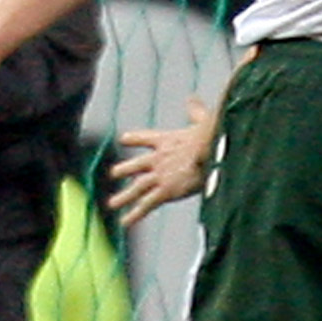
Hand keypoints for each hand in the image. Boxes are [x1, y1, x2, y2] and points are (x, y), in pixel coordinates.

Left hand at [104, 103, 215, 225]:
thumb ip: (196, 111)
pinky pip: (147, 204)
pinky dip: (135, 214)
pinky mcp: (165, 190)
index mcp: (166, 140)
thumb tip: (192, 98)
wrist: (207, 148)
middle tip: (113, 173)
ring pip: (137, 187)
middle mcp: (158, 158)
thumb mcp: (202, 121)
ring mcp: (159, 175)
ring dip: (124, 196)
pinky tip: (124, 222)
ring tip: (112, 203)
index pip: (145, 138)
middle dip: (124, 170)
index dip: (134, 138)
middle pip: (136, 164)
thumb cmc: (209, 135)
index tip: (124, 139)